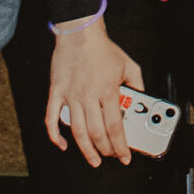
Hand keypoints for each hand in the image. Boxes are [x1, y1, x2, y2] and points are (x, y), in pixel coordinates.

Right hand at [46, 17, 146, 165]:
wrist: (80, 33)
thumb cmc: (102, 49)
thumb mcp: (128, 65)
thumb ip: (137, 84)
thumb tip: (142, 99)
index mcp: (107, 91)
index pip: (115, 127)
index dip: (120, 146)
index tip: (125, 156)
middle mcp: (88, 96)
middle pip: (97, 133)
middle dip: (106, 150)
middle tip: (111, 156)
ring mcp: (71, 96)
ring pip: (78, 131)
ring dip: (86, 150)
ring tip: (93, 159)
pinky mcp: (56, 93)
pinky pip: (51, 118)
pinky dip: (55, 135)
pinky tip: (63, 144)